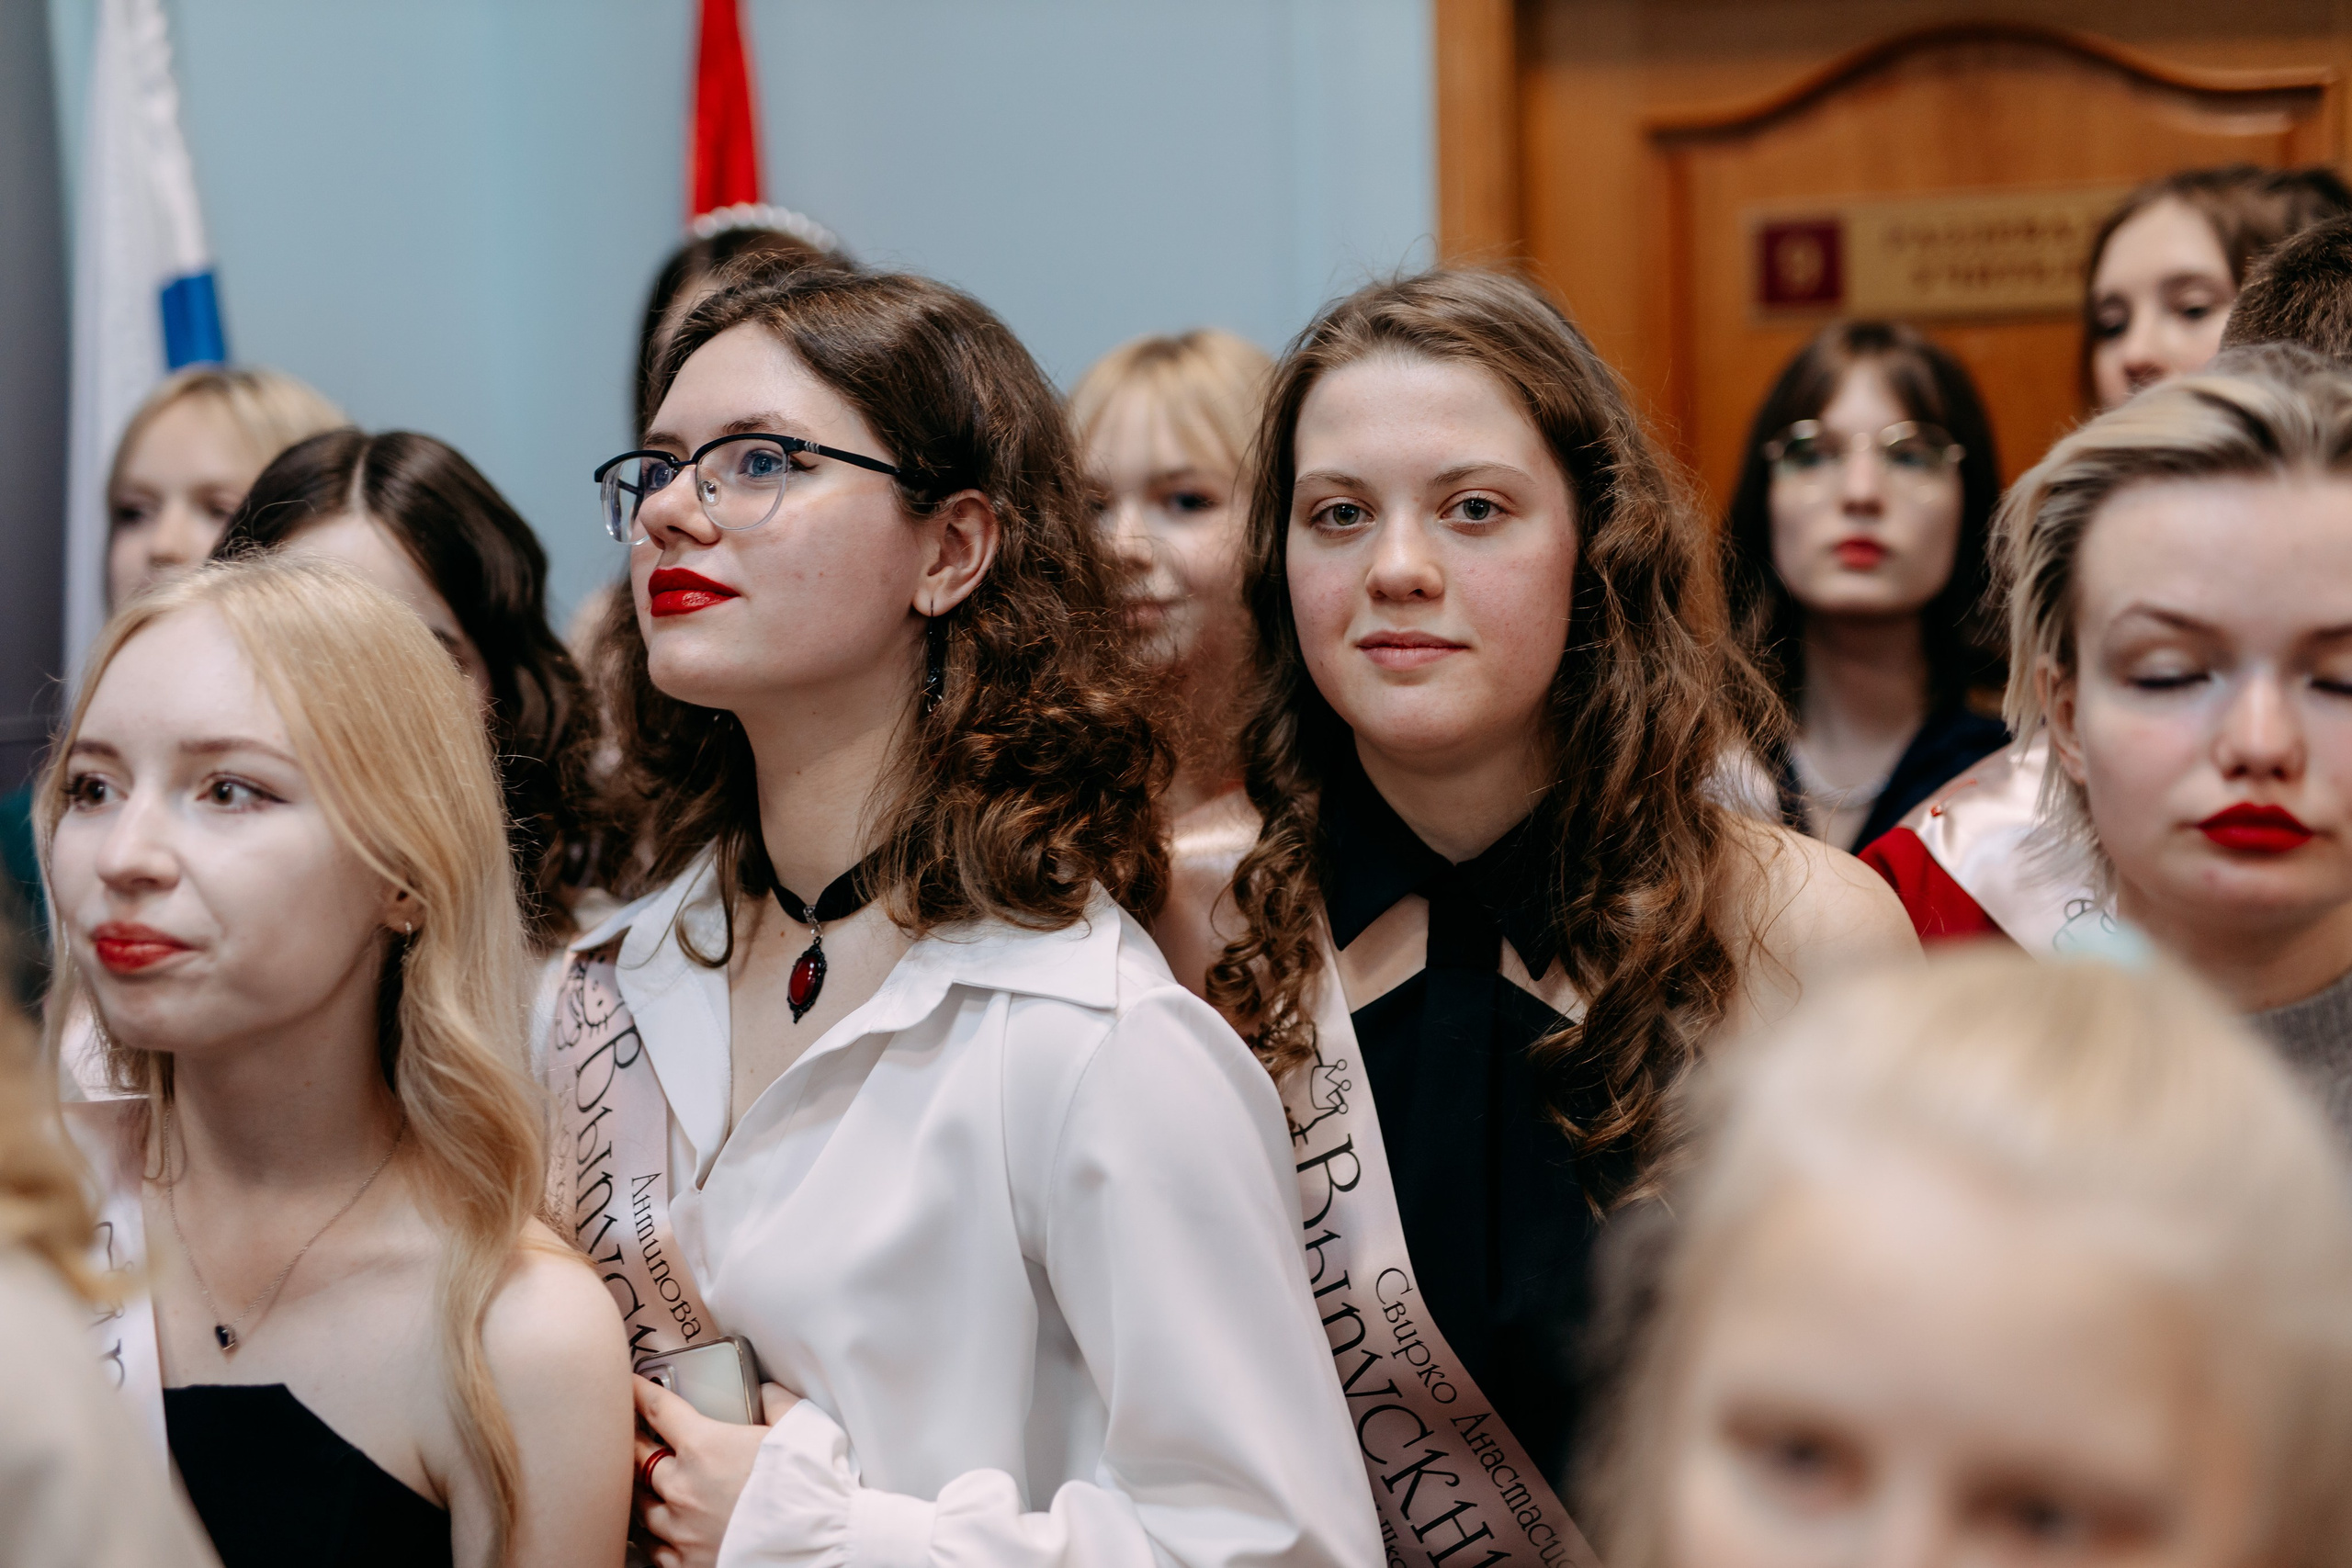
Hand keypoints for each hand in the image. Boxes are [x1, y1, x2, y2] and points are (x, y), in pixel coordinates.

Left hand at [635, 1375, 800, 1567]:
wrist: (822, 1543)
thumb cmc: (812, 1485)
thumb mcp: (800, 1425)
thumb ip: (775, 1401)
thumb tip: (765, 1391)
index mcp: (705, 1447)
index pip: (658, 1410)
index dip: (639, 1393)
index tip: (629, 1386)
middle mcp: (682, 1487)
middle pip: (636, 1457)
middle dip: (630, 1440)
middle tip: (626, 1431)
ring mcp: (680, 1529)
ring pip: (639, 1504)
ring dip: (639, 1489)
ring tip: (641, 1482)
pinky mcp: (685, 1563)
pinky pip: (651, 1546)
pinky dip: (650, 1532)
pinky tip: (656, 1526)